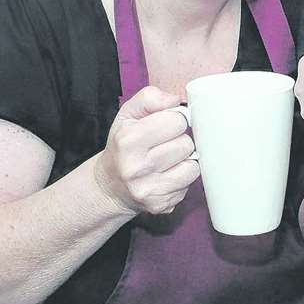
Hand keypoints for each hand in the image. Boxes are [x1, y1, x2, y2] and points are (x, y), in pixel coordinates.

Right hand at [93, 86, 199, 215]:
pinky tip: (167, 175)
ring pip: (193, 165)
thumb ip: (149, 98)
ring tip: (166, 160)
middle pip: (186, 144)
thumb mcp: (127, 115)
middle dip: (179, 140)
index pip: (176, 120)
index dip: (173, 120)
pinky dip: (182, 176)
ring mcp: (149, 189)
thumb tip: (175, 99)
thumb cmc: (123, 146)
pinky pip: (190, 184)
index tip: (164, 126)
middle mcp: (136, 167)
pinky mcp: (161, 205)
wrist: (110, 186)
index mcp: (128, 140)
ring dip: (184, 160)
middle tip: (164, 145)